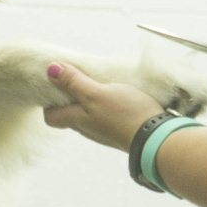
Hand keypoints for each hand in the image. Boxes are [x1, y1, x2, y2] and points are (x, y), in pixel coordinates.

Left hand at [43, 62, 165, 150]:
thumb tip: (50, 70)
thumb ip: (74, 82)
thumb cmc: (125, 114)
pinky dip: (107, 105)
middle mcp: (88, 129)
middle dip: (70, 98)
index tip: (56, 84)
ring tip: (100, 83)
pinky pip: (107, 117)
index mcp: (77, 120)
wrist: (156, 137)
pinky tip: (119, 95)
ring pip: (89, 116)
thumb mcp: (97, 93)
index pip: (51, 117)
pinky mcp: (121, 130)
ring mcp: (105, 131)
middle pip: (70, 115)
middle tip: (79, 78)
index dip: (49, 103)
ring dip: (90, 101)